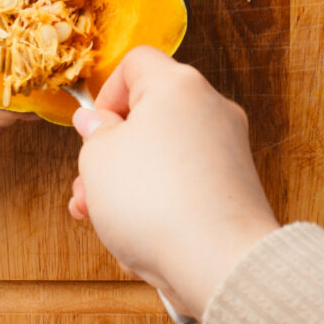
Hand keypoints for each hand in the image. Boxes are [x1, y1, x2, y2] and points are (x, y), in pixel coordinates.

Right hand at [68, 46, 278, 319]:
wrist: (218, 261)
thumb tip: (98, 124)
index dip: (107, 93)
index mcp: (177, 84)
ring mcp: (228, 145)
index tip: (93, 130)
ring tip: (103, 221)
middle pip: (149, 114)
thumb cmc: (155, 202)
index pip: (136, 62)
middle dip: (112, 152)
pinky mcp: (235, 184)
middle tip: (88, 187)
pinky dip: (161, 203)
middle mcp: (210, 106)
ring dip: (129, 183)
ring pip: (164, 153)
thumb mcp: (98, 160)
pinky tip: (138, 241)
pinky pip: (187, 183)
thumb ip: (94, 134)